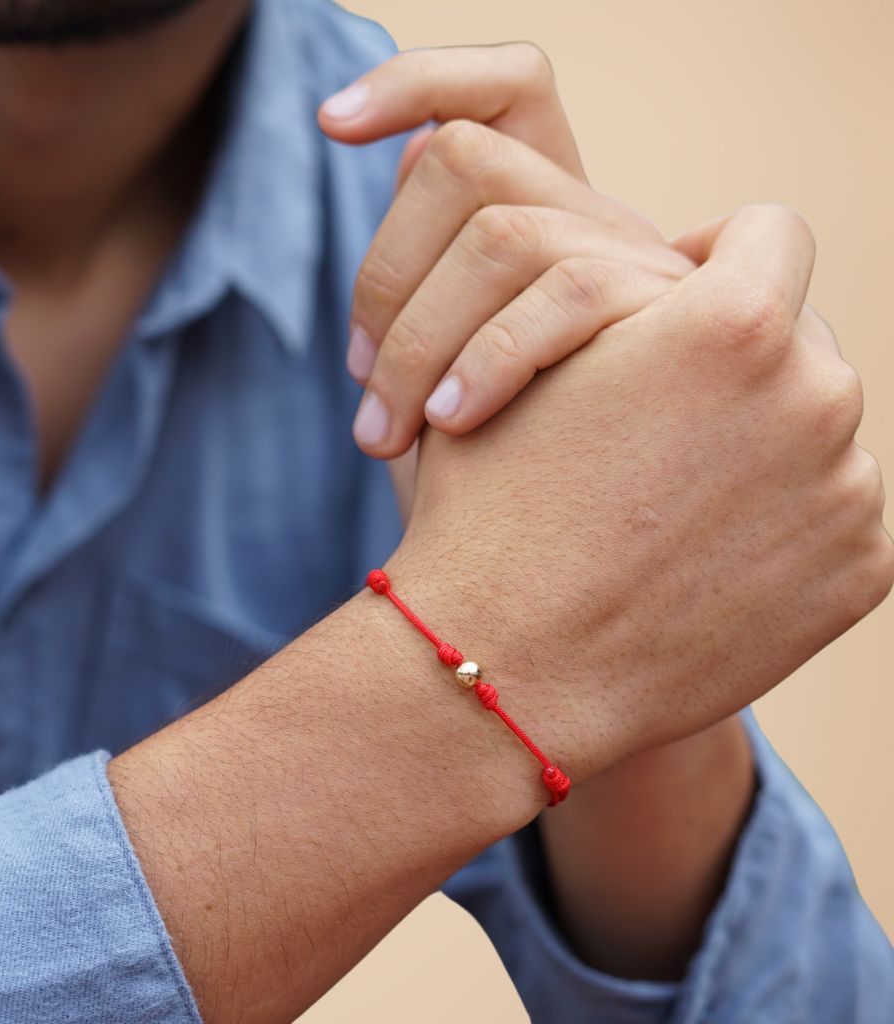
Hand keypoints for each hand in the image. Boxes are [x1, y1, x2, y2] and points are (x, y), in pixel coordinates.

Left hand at [319, 46, 691, 457]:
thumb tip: (405, 155)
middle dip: (382, 272)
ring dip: (416, 338)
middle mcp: (596, 220)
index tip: (332, 123)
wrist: (569, 553)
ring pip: (504, 231)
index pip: (506, 90)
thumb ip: (433, 269)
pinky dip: (489, 355)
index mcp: (545, 215)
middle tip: (361, 382)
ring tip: (386, 433)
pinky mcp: (672, 321)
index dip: (422, 80)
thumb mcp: (441, 381)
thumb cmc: (495, 474)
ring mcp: (639, 263)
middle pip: (468, 157)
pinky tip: (449, 423)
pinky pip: (570, 291)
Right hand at [388, 203, 892, 784]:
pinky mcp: (861, 573)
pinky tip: (699, 557)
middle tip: (659, 415)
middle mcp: (816, 394)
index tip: (677, 294)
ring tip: (669, 496)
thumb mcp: (523, 369)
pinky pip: (832, 514)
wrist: (505, 663)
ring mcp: (847, 490)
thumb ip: (604, 298)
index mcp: (730, 323)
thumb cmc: (489, 508)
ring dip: (759, 443)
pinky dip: (780, 525)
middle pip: (798, 339)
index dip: (716, 252)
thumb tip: (642, 263)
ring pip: (818, 429)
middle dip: (737, 362)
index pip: (768, 232)